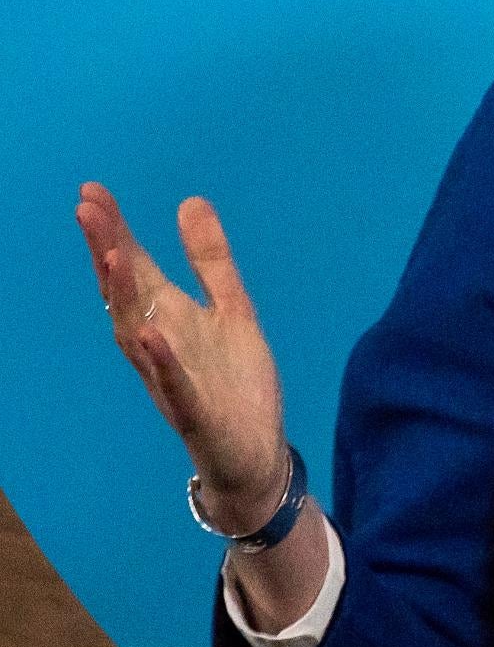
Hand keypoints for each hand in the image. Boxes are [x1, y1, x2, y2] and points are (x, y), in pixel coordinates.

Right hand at [72, 183, 288, 532]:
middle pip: (125, 294)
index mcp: (168, 318)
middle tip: (87, 208)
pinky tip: (151, 332)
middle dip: (107, 252)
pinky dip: (163, 359)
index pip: (134, 269)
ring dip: (125, 297)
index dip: (115, 232)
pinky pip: (174, 384)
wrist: (254, 454)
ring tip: (116, 255)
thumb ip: (212, 261)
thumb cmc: (235, 381)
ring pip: (139, 336)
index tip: (92, 192)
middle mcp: (157, 345)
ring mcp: (172, 378)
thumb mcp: (233, 309)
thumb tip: (191, 201)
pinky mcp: (195, 412)